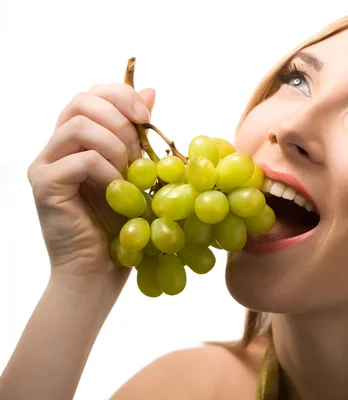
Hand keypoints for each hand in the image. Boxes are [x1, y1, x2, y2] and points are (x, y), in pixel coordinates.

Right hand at [27, 83, 154, 287]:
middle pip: (80, 101)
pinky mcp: (45, 186)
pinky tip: (118, 191)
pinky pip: (80, 160)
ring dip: (114, 145)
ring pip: (77, 126)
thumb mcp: (137, 172)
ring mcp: (46, 165)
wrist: (100, 270)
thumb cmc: (120, 224)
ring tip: (128, 172)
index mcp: (78, 140)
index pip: (91, 94)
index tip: (148, 115)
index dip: (121, 95)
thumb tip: (150, 90)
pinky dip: (108, 172)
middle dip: (120, 118)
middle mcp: (56, 147)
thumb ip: (138, 134)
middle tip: (138, 150)